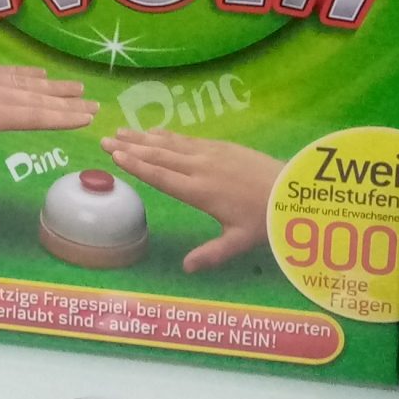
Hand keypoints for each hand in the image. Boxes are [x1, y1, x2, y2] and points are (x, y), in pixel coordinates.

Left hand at [0, 38, 94, 200]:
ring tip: (78, 87)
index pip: (33, 116)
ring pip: (25, 81)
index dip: (63, 117)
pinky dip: (27, 73)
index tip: (88, 117)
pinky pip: (7, 70)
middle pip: (36, 97)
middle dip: (67, 102)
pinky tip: (38, 74)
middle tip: (95, 104)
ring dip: (53, 85)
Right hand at [108, 128, 283, 272]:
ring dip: (144, 137)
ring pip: (170, 144)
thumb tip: (185, 268)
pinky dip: (167, 135)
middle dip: (131, 147)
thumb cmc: (265, 219)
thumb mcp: (239, 241)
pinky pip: (187, 139)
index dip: (137, 166)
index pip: (162, 176)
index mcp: (201, 192)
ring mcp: (211, 154)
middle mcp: (201, 168)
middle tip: (105, 139)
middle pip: (159, 156)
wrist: (293, 189)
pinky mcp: (221, 146)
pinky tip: (155, 131)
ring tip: (122, 130)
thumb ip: (211, 254)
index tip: (115, 156)